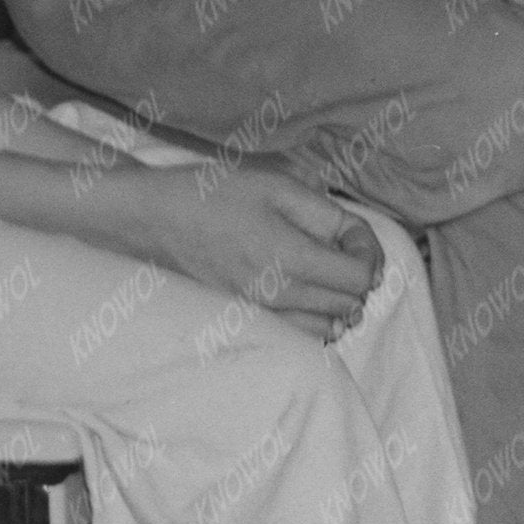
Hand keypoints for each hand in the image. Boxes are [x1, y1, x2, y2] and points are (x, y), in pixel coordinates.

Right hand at [131, 162, 384, 334]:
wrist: (153, 219)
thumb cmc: (214, 195)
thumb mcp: (277, 187)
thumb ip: (328, 216)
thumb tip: (359, 243)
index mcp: (292, 260)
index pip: (361, 278)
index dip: (371, 255)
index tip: (354, 236)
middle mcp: (281, 297)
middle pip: (351, 304)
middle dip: (358, 276)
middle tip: (339, 246)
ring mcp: (264, 314)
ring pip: (331, 328)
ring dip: (340, 301)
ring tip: (324, 270)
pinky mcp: (249, 321)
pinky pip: (302, 335)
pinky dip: (317, 319)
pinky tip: (304, 291)